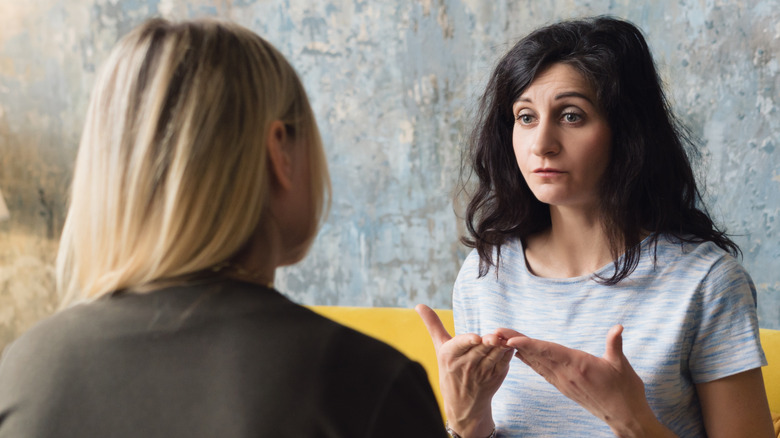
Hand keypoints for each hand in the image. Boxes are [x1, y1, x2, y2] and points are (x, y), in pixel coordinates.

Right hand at [416, 304, 513, 437]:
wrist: (462, 403)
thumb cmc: (449, 369)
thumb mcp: (439, 348)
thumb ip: (433, 325)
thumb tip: (418, 305)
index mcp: (449, 356)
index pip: (460, 346)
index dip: (468, 341)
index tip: (476, 338)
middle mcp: (465, 366)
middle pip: (480, 349)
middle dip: (488, 342)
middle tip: (495, 337)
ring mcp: (482, 373)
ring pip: (494, 355)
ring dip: (501, 346)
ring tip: (504, 338)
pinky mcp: (495, 377)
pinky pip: (504, 362)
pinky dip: (508, 353)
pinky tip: (510, 344)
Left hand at [498, 325, 675, 437]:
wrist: (624, 416)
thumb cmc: (626, 390)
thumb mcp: (622, 365)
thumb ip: (616, 344)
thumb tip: (618, 327)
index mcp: (578, 366)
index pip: (549, 352)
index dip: (529, 344)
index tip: (511, 339)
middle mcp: (566, 374)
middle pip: (536, 355)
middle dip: (515, 342)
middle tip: (497, 332)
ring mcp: (563, 382)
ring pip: (536, 363)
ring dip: (518, 350)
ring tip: (501, 339)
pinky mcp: (563, 387)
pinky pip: (542, 371)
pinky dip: (529, 361)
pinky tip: (518, 354)